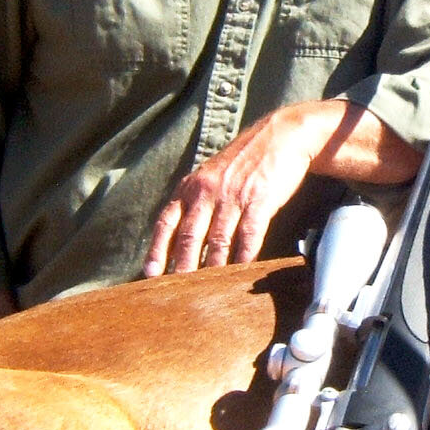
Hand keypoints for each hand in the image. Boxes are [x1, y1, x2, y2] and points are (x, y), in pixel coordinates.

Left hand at [144, 99, 414, 277]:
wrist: (281, 137)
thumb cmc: (244, 162)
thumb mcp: (210, 176)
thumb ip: (194, 202)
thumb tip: (179, 236)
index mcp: (191, 187)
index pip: (166, 222)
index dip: (157, 251)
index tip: (149, 275)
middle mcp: (207, 192)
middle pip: (188, 236)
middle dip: (180, 267)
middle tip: (173, 293)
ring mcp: (233, 197)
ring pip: (217, 240)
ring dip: (210, 269)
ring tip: (204, 291)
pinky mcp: (259, 200)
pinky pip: (248, 235)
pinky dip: (243, 257)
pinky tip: (239, 273)